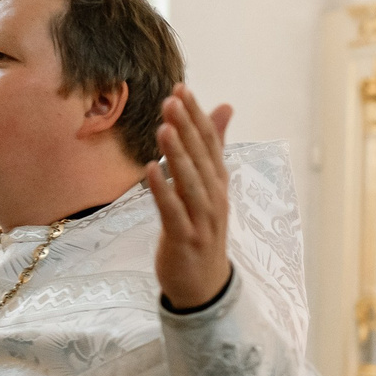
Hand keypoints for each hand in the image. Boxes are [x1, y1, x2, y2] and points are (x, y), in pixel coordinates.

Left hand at [148, 88, 234, 310]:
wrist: (204, 286)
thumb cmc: (202, 230)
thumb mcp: (210, 186)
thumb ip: (214, 147)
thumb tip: (225, 107)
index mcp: (218, 184)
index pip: (211, 143)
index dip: (197, 116)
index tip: (182, 89)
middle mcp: (215, 198)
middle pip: (202, 158)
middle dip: (187, 129)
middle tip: (172, 100)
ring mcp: (202, 220)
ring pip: (191, 182)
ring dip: (178, 154)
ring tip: (164, 128)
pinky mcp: (185, 239)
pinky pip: (174, 212)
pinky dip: (163, 190)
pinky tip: (151, 169)